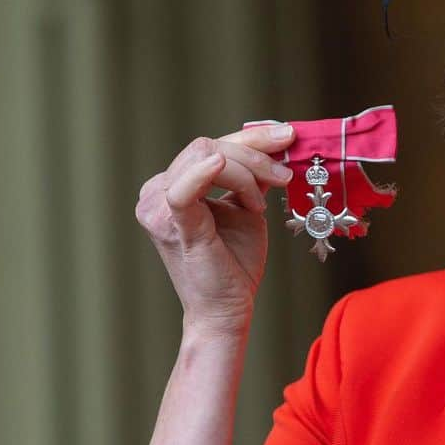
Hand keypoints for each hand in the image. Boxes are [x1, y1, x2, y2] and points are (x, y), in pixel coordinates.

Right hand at [135, 124, 295, 332]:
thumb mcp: (246, 207)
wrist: (227, 307)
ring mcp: (159, 209)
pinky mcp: (173, 227)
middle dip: (254, 155)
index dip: (253, 138)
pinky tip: (221, 164)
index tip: (288, 137)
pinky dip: (203, 173)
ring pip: (207, 157)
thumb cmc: (234, 260)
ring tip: (262, 204)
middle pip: (208, 146)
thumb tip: (276, 144)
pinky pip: (182, 191)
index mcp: (172, 185)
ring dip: (247, 173)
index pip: (211, 146)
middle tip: (283, 176)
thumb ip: (251, 176)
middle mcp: (156, 192)